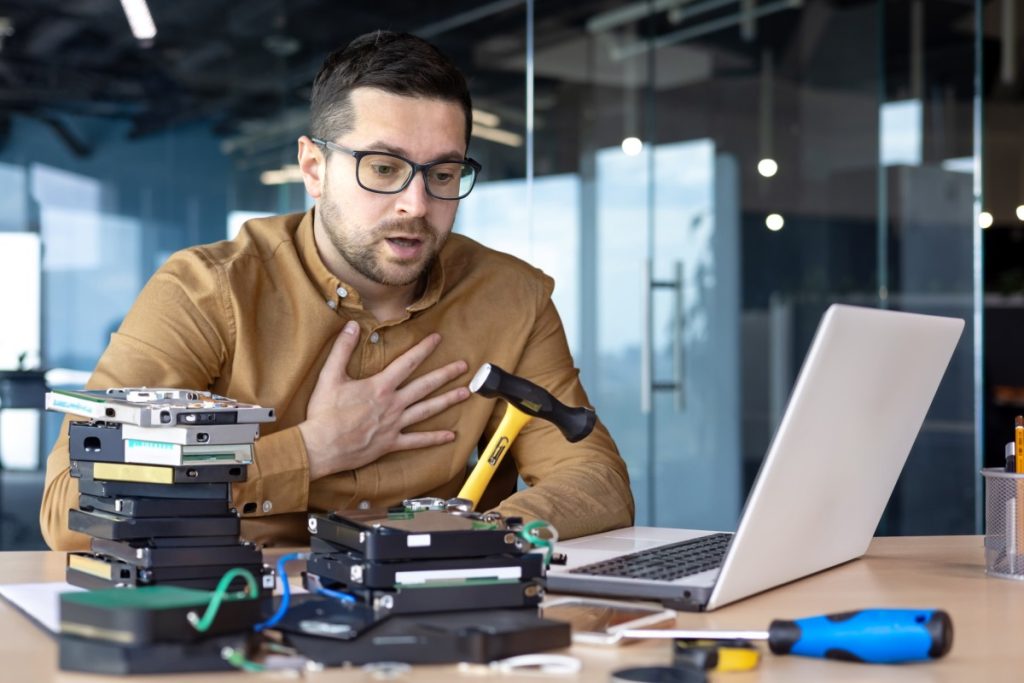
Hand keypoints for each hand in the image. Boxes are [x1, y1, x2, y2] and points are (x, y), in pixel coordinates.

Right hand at [299, 321, 470, 479]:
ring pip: (427, 410)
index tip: (438, 339)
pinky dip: (434, 439)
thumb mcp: (330, 376)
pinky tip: (450, 436)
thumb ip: (342, 349)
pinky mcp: (391, 443)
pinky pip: (417, 441)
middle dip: (446, 374)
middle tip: (463, 366)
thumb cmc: (324, 413)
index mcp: (380, 386)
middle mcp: (393, 404)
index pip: (408, 362)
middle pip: (425, 385)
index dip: (424, 349)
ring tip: (465, 393)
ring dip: (447, 400)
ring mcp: (394, 425)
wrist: (321, 446)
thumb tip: (351, 325)